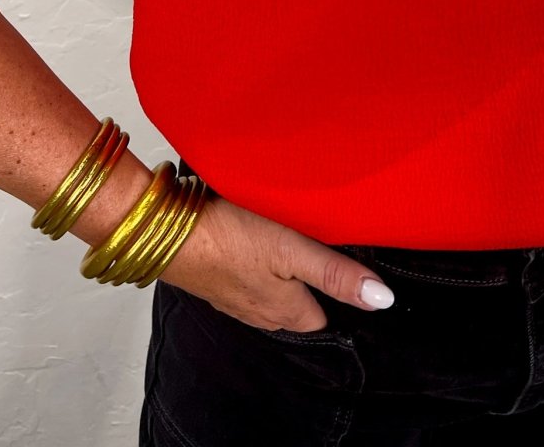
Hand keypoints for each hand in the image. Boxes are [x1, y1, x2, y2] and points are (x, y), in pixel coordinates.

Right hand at [156, 192, 394, 332]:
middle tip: (314, 243)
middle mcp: (259, 312)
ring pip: (267, 290)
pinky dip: (248, 261)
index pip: (323, 315)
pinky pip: (240, 276)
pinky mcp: (210, 278)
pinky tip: (246, 236)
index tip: (343, 264)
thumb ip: (334, 273)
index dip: (335, 290)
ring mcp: (231, 297)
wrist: (162, 228)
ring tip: (283, 238)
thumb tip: (381, 299)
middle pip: (296, 304)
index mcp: (285, 311)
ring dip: (276, 270)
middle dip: (307, 281)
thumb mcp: (290, 249)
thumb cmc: (226, 237)